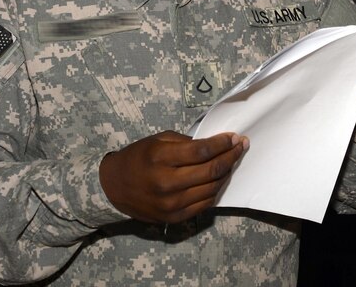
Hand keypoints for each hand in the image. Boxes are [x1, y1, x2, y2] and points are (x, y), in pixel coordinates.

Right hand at [99, 131, 247, 223]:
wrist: (114, 187)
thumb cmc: (138, 158)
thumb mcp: (157, 141)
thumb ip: (185, 142)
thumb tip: (214, 144)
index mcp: (161, 158)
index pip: (202, 151)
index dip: (222, 144)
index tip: (235, 137)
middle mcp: (167, 183)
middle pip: (211, 170)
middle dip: (231, 156)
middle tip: (242, 146)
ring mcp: (172, 204)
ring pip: (212, 188)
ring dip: (226, 173)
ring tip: (233, 161)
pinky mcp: (175, 217)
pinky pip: (204, 204)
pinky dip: (216, 190)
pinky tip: (220, 179)